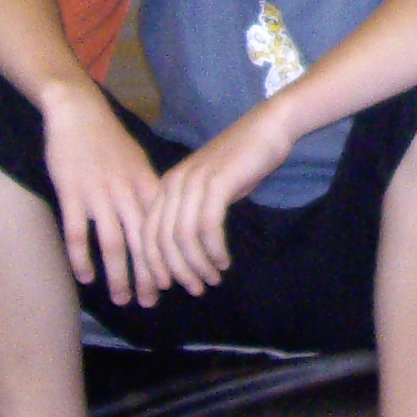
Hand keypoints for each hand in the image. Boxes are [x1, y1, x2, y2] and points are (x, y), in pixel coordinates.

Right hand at [40, 85, 166, 308]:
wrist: (78, 111)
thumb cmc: (108, 139)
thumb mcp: (138, 162)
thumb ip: (147, 191)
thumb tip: (161, 219)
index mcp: (147, 184)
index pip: (165, 230)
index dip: (173, 258)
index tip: (181, 281)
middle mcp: (128, 193)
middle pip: (144, 242)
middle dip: (151, 275)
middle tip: (154, 301)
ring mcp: (100, 195)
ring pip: (114, 244)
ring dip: (119, 275)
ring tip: (123, 299)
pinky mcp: (72, 194)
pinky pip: (78, 233)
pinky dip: (83, 258)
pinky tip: (87, 278)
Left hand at [142, 111, 292, 297]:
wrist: (269, 127)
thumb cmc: (242, 159)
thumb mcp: (209, 187)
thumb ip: (193, 213)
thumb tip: (187, 253)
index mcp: (166, 185)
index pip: (147, 233)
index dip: (153, 264)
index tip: (167, 287)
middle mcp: (173, 183)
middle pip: (161, 239)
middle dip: (175, 271)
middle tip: (194, 289)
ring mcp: (194, 182)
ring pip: (182, 237)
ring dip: (196, 265)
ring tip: (211, 280)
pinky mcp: (216, 183)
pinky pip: (207, 227)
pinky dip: (214, 250)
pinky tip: (223, 261)